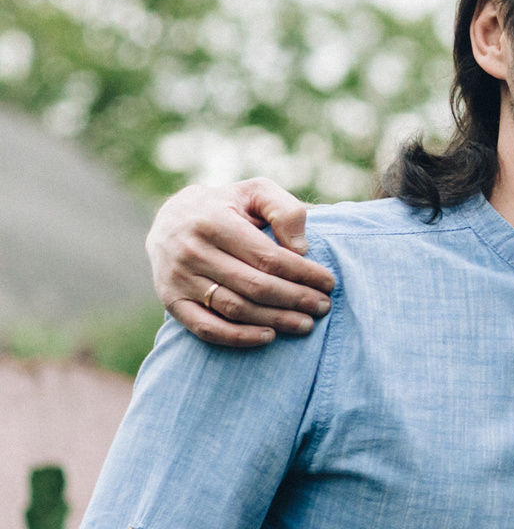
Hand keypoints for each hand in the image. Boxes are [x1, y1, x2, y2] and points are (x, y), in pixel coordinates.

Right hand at [148, 180, 334, 348]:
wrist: (170, 218)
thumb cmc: (228, 206)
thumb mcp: (255, 191)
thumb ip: (284, 210)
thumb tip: (301, 248)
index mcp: (213, 222)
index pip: (267, 257)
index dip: (303, 274)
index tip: (329, 283)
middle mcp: (191, 251)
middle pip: (254, 286)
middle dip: (295, 299)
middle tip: (323, 306)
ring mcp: (178, 278)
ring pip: (235, 308)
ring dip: (275, 320)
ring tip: (305, 324)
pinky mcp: (171, 300)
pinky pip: (206, 328)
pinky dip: (238, 337)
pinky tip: (269, 337)